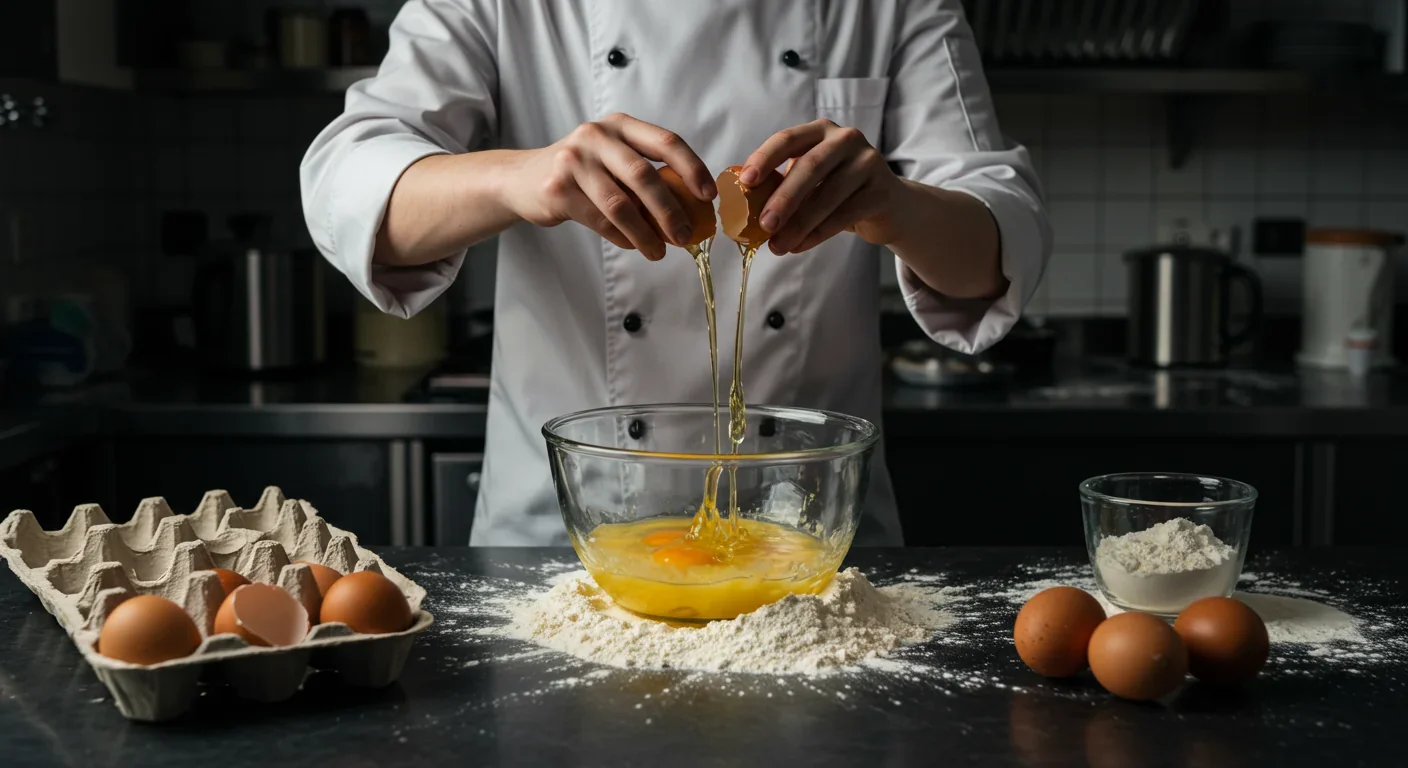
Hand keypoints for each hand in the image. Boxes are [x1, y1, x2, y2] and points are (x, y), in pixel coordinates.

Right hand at [502, 113, 715, 260]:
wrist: (522, 179)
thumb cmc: (581, 172)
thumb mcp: (612, 158)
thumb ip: (645, 173)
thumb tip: (690, 209)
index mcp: (620, 124)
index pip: (666, 141)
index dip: (693, 168)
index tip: (707, 196)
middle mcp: (597, 136)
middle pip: (645, 176)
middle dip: (670, 211)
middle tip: (685, 235)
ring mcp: (574, 161)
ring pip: (621, 204)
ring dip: (646, 234)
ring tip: (660, 252)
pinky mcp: (558, 189)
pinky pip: (600, 220)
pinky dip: (622, 237)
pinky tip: (634, 245)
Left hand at [739, 119, 903, 254]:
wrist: (888, 206)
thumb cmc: (837, 192)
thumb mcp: (811, 180)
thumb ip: (784, 183)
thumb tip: (743, 206)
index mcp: (821, 130)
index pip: (788, 139)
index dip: (765, 158)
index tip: (746, 181)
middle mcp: (846, 139)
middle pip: (810, 166)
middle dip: (784, 198)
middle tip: (764, 225)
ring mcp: (868, 163)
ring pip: (828, 195)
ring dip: (799, 224)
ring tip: (778, 246)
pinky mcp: (881, 191)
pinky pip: (845, 215)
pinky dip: (818, 233)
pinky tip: (799, 246)